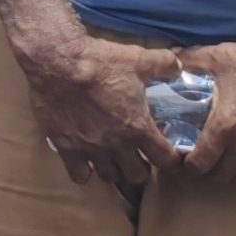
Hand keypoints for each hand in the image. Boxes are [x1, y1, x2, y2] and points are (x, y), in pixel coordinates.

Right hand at [14, 32, 184, 185]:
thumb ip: (164, 64)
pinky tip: (84, 160)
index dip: (171, 160)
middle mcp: (117, 145)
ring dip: (114, 170)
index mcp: (138, 127)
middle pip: (137, 174)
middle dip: (142, 167)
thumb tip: (179, 66)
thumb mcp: (138, 59)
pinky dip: (83, 171)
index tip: (170, 156)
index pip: (165, 159)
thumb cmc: (99, 63)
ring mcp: (90, 149)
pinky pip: (78, 174)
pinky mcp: (66, 147)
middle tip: (139, 155)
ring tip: (113, 159)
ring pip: (109, 177)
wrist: (57, 63)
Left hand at [175, 38, 235, 185]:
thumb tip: (171, 57)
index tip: (187, 162)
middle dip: (211, 171)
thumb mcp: (220, 56)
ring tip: (230, 164)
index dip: (190, 166)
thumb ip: (191, 60)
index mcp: (225, 126)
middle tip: (209, 162)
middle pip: (222, 175)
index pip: (200, 163)